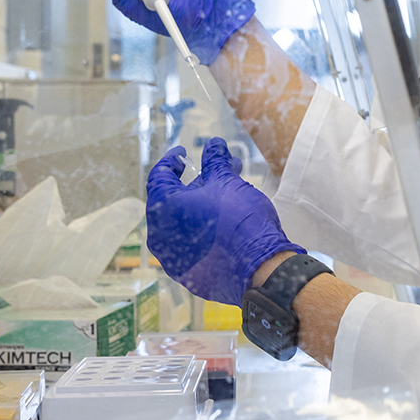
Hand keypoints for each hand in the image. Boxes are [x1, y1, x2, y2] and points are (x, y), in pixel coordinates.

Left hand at [146, 138, 304, 305]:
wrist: (260, 267)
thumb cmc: (239, 220)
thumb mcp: (228, 182)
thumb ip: (215, 161)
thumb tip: (213, 145)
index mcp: (162, 209)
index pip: (159, 176)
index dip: (172, 160)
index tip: (183, 154)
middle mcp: (160, 235)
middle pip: (173, 200)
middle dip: (198, 182)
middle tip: (219, 171)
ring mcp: (173, 258)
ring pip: (182, 223)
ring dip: (202, 205)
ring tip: (229, 194)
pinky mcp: (189, 274)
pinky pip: (191, 245)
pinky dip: (204, 229)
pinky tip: (225, 222)